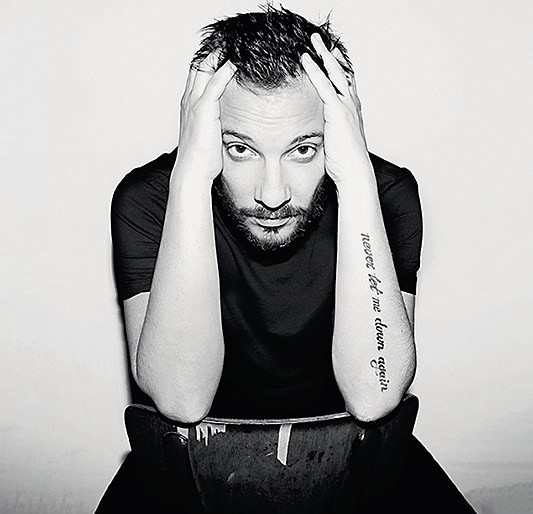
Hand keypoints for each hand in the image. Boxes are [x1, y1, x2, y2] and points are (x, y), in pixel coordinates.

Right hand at [174, 53, 235, 181]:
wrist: (193, 171)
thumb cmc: (202, 160)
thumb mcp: (210, 137)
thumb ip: (217, 124)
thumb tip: (229, 126)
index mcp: (190, 106)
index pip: (198, 76)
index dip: (209, 63)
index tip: (224, 54)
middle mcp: (189, 101)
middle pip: (199, 66)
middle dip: (213, 53)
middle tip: (230, 44)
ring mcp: (195, 104)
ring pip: (205, 69)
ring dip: (218, 55)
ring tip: (234, 46)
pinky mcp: (204, 109)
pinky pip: (214, 83)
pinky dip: (224, 70)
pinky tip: (235, 62)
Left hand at [301, 33, 370, 185]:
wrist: (354, 172)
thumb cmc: (345, 165)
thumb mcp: (337, 146)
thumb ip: (330, 136)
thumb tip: (322, 139)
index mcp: (351, 113)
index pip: (345, 86)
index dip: (339, 70)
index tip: (333, 58)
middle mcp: (351, 106)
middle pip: (342, 73)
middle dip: (331, 56)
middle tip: (323, 41)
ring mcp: (345, 106)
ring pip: (334, 73)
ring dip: (323, 55)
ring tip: (313, 40)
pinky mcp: (336, 111)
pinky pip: (324, 85)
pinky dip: (314, 70)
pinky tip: (305, 59)